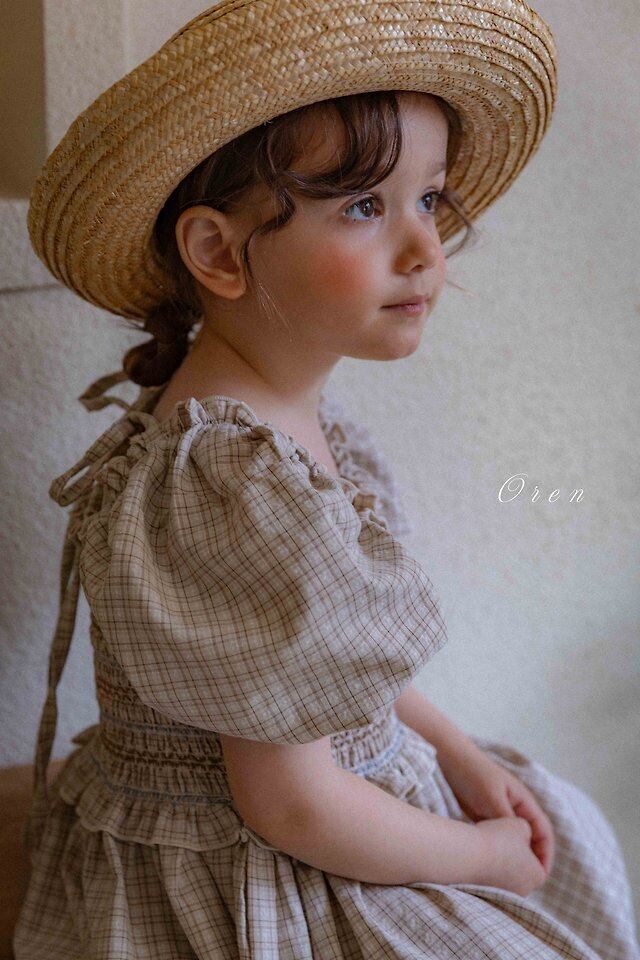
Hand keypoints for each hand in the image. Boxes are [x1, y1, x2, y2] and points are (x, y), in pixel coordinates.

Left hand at [435, 740, 555, 877]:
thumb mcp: (491, 796)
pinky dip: (497, 851)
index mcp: (523, 801)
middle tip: (524, 884)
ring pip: (512, 841)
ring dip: (513, 858)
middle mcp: (514, 808)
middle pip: (530, 840)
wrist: (448, 758)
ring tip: (508, 880)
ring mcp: (499, 812)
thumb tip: (518, 842)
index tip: (541, 875)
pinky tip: (489, 865)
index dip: (545, 854)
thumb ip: (506, 818)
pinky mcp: (483, 816)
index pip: (543, 832)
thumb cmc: (472, 773)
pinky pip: (495, 838)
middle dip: (530, 861)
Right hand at [475, 817, 547, 896]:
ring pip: (506, 873)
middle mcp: (523, 891)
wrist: (468, 857)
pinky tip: (479, 853)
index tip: (524, 835)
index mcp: (537, 877)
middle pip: (523, 869)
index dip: (535, 847)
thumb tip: (523, 835)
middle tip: (506, 836)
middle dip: (516, 853)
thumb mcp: (520, 825)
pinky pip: (490, 878)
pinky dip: (487, 866)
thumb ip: (528, 830)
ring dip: (501, 860)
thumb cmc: (498, 839)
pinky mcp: (485, 895)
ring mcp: (503, 896)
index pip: (541, 863)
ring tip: (490, 843)